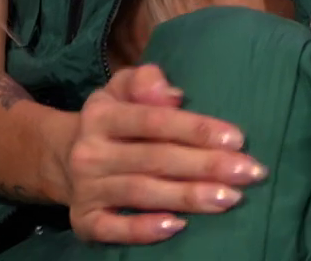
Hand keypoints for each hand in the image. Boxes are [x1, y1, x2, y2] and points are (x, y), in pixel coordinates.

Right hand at [66, 65, 266, 243]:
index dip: (196, 129)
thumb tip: (172, 93)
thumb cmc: (114, 119)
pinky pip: (112, 229)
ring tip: (230, 198)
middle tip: (249, 172)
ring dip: (188, 197)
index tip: (236, 139)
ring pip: (142, 193)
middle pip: (155, 159)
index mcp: (102, 115)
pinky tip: (177, 226)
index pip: (154, 121)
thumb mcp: (122, 89)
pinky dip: (142, 230)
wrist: (62, 157)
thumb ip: (145, 81)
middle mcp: (90, 153)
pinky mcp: (84, 222)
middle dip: (206, 166)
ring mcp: (86, 189)